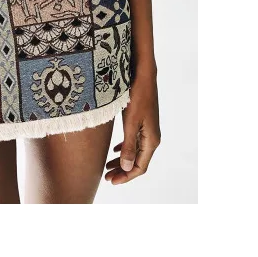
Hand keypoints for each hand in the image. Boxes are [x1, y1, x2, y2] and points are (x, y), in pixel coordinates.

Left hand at [105, 70, 159, 184]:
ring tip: (107, 167)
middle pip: (137, 161)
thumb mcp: (130, 122)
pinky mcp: (142, 122)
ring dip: (122, 161)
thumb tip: (126, 167)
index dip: (126, 176)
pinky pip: (134, 141)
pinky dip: (124, 149)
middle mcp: (151, 137)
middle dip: (122, 171)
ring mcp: (147, 129)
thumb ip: (128, 145)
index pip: (139, 166)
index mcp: (151, 140)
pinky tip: (114, 150)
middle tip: (106, 177)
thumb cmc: (137, 97)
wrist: (142, 75)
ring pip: (134, 151)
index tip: (111, 181)